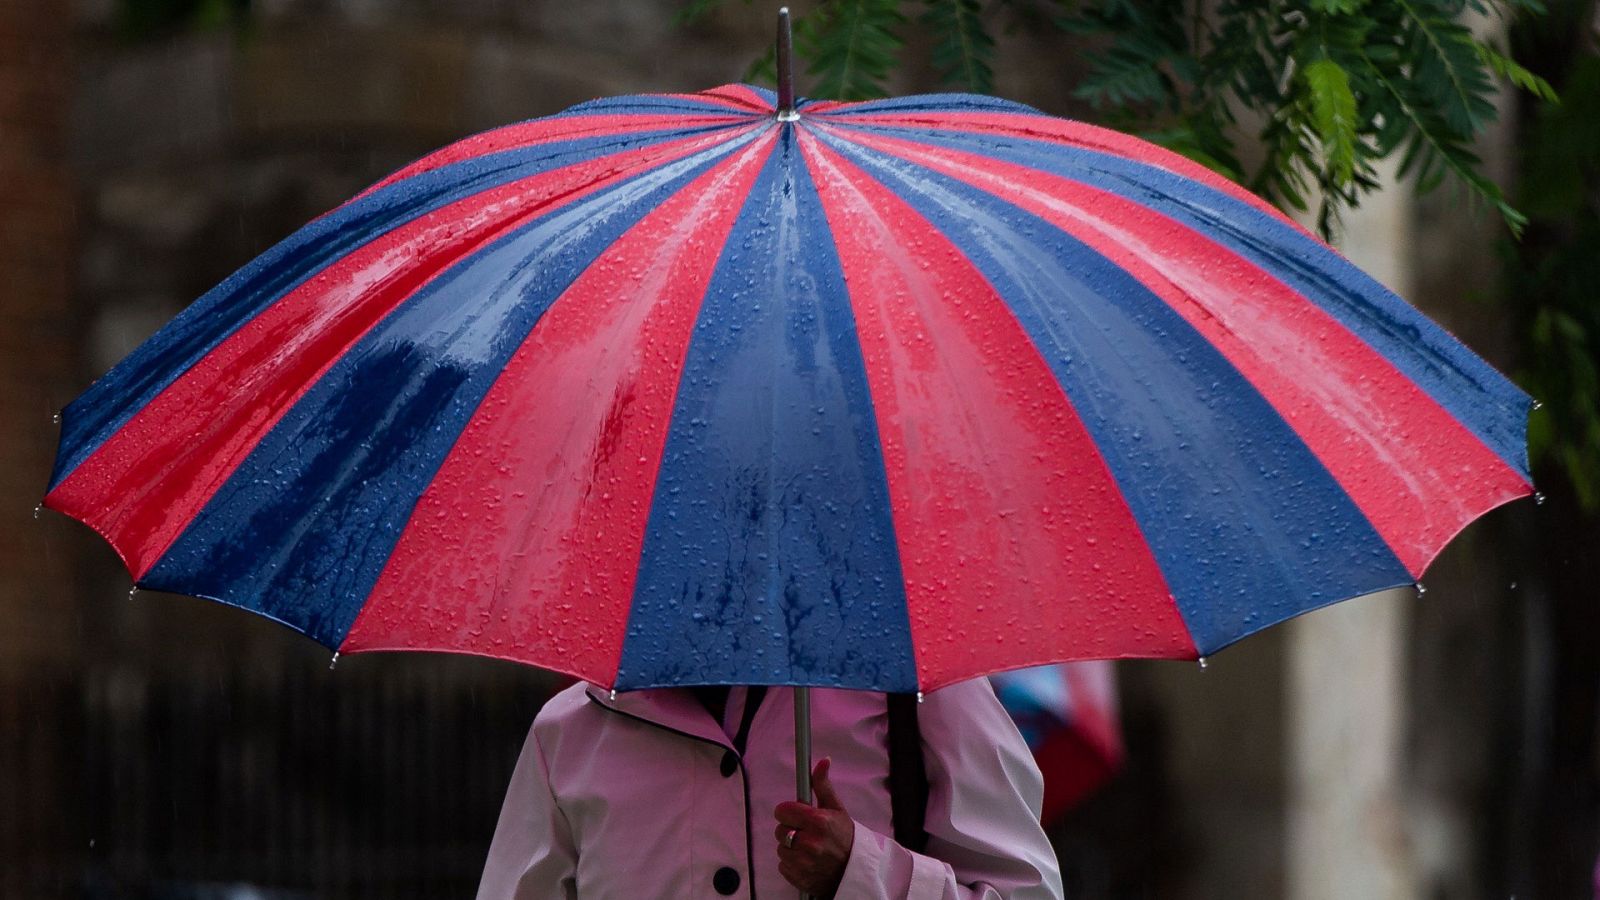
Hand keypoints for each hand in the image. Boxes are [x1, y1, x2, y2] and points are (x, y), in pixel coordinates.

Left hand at [773, 757, 854, 896]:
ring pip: (781, 848)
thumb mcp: (837, 809)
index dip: (788, 811)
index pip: (782, 811)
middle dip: (790, 829)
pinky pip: (783, 865)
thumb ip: (823, 785)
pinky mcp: (798, 877)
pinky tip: (806, 861)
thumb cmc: (846, 838)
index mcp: (818, 822)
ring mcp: (803, 862)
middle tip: (806, 832)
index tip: (796, 814)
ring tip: (808, 849)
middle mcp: (810, 842)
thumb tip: (823, 761)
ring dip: (791, 848)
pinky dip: (791, 864)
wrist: (854, 872)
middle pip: (780, 830)